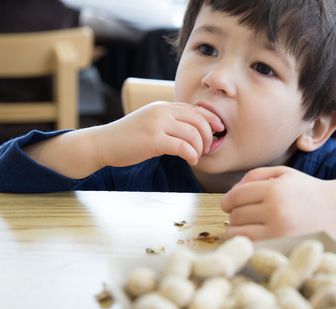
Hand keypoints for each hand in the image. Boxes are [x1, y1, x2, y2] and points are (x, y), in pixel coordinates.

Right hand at [96, 101, 223, 167]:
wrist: (102, 143)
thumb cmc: (128, 138)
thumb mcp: (150, 122)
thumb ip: (169, 122)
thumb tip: (193, 130)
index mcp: (163, 106)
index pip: (195, 109)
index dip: (211, 120)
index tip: (219, 130)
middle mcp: (161, 111)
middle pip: (198, 120)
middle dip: (209, 135)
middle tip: (207, 148)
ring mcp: (157, 124)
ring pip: (193, 134)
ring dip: (200, 148)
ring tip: (196, 156)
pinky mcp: (153, 140)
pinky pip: (183, 146)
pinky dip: (192, 155)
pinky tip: (190, 160)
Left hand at [220, 166, 335, 239]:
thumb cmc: (306, 191)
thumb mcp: (283, 174)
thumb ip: (254, 176)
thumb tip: (230, 194)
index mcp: (275, 189)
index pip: (235, 197)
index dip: (227, 201)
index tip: (228, 204)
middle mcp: (276, 211)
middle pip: (235, 216)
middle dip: (236, 214)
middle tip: (247, 214)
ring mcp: (280, 233)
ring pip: (238, 234)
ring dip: (239, 230)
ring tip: (250, 226)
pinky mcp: (282, 249)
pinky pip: (251, 247)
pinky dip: (249, 243)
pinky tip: (257, 236)